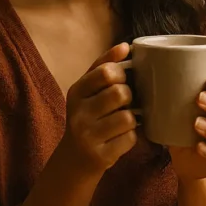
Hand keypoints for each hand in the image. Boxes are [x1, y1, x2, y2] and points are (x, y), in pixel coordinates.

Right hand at [56, 43, 137, 175]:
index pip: (106, 72)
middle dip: (129, 96)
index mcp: (76, 92)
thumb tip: (126, 46)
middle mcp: (79, 113)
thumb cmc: (87, 116)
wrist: (74, 159)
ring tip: (122, 121)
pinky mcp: (101, 155)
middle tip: (124, 103)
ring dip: (131, 118)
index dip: (121, 73)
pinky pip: (130, 138)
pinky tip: (120, 137)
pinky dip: (131, 136)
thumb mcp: (87, 90)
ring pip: (128, 117)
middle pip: (120, 93)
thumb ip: (104, 65)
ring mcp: (88, 136)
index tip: (121, 80)